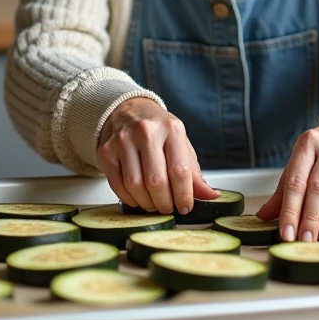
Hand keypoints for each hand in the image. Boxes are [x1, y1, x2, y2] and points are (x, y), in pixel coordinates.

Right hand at [97, 97, 218, 214]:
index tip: (185, 207)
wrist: (129, 111)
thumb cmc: (159, 132)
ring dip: (147, 203)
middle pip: (156, 181)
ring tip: (154, 204)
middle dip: (165, 203)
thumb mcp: (181, 146)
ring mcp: (123, 140)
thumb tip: (212, 196)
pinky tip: (138, 198)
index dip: (184, 195)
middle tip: (168, 208)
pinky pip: (117, 185)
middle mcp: (146, 131)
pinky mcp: (106, 151)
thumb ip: (195, 174)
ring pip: (135, 185)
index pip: (179, 170)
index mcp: (172, 128)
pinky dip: (129, 199)